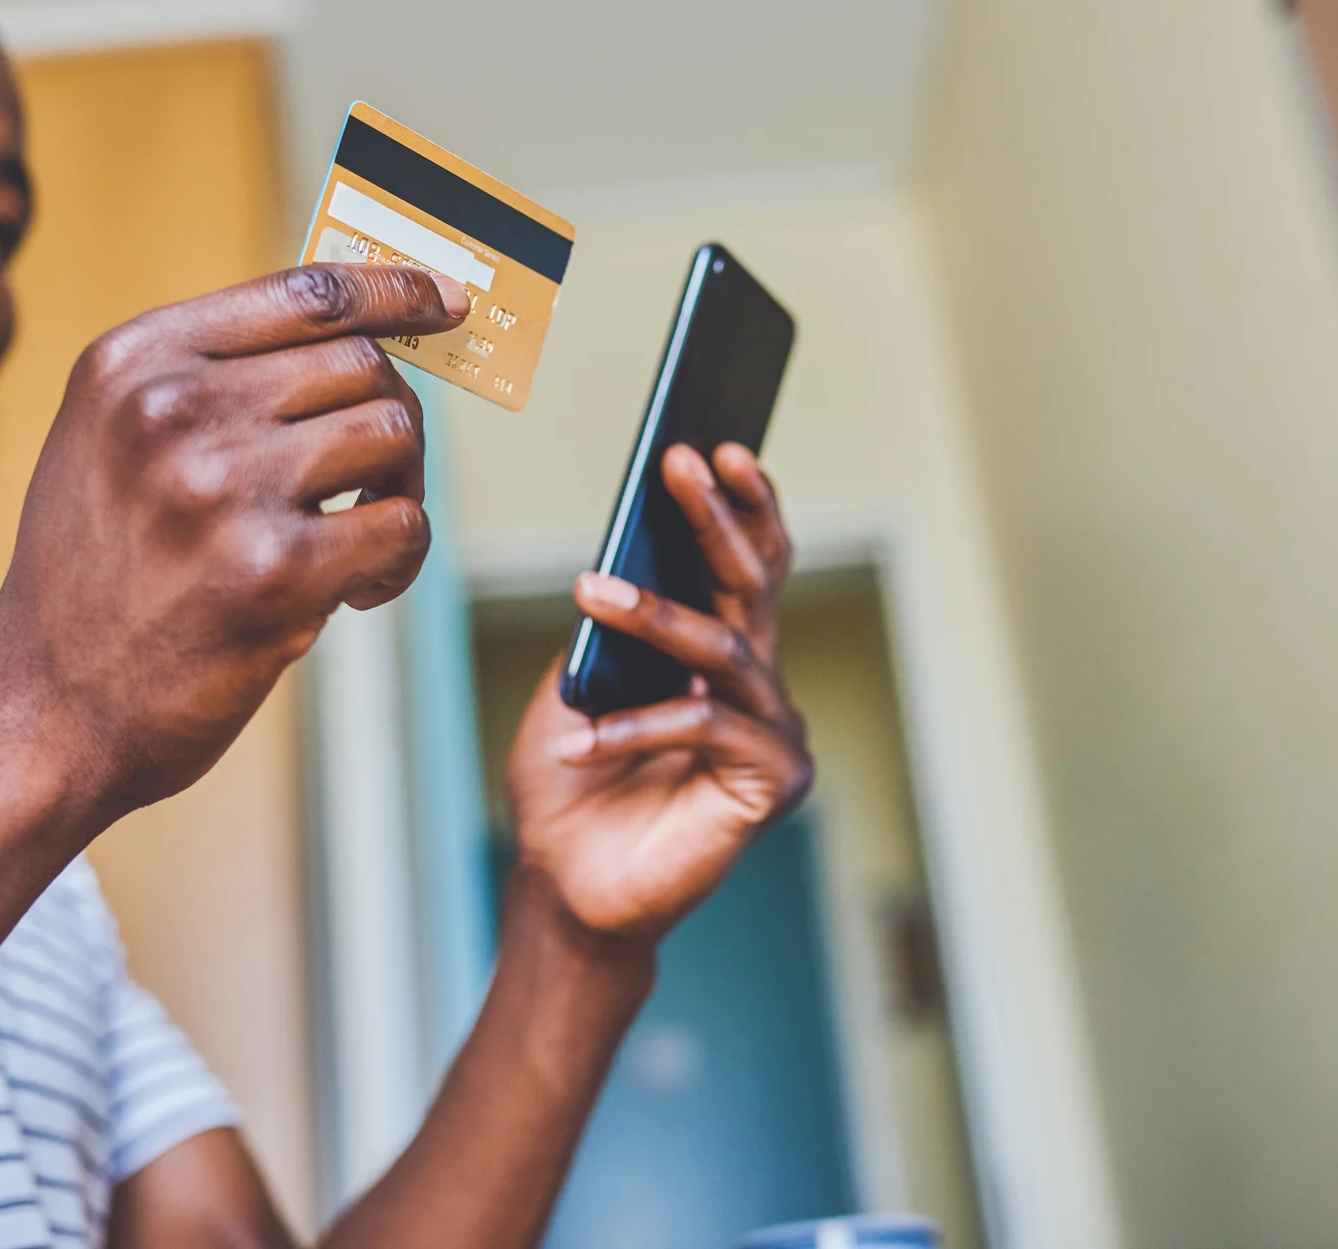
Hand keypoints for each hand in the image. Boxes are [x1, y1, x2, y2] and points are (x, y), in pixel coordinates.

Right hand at [0, 263, 466, 813]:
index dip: (396, 291)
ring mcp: (222, 486)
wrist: (43, 709)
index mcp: (134, 360)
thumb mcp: (110, 441)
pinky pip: (402, 526)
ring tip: (357, 539)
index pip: (305, 292)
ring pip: (393, 434)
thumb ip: (208, 379)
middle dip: (390, 422)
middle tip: (370, 486)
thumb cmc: (94, 580)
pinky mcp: (273, 571)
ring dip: (400, 490)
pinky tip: (356, 593)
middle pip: (363, 364)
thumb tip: (358, 335)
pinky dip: (399, 561)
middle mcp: (173, 408)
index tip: (448, 301)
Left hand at [503, 443, 811, 944]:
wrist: (565, 889)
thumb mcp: (574, 687)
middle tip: (683, 463)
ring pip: (727, 648)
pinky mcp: (772, 783)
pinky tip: (582, 735)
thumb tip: (619, 562)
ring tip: (591, 590)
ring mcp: (772, 734)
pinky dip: (640, 725)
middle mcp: (757, 687)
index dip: (737, 506)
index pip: (744, 566)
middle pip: (753, 585)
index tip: (709, 447)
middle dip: (718, 518)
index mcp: (717, 657)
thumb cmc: (568, 789)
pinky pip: (707, 726)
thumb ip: (606, 632)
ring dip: (655, 615)